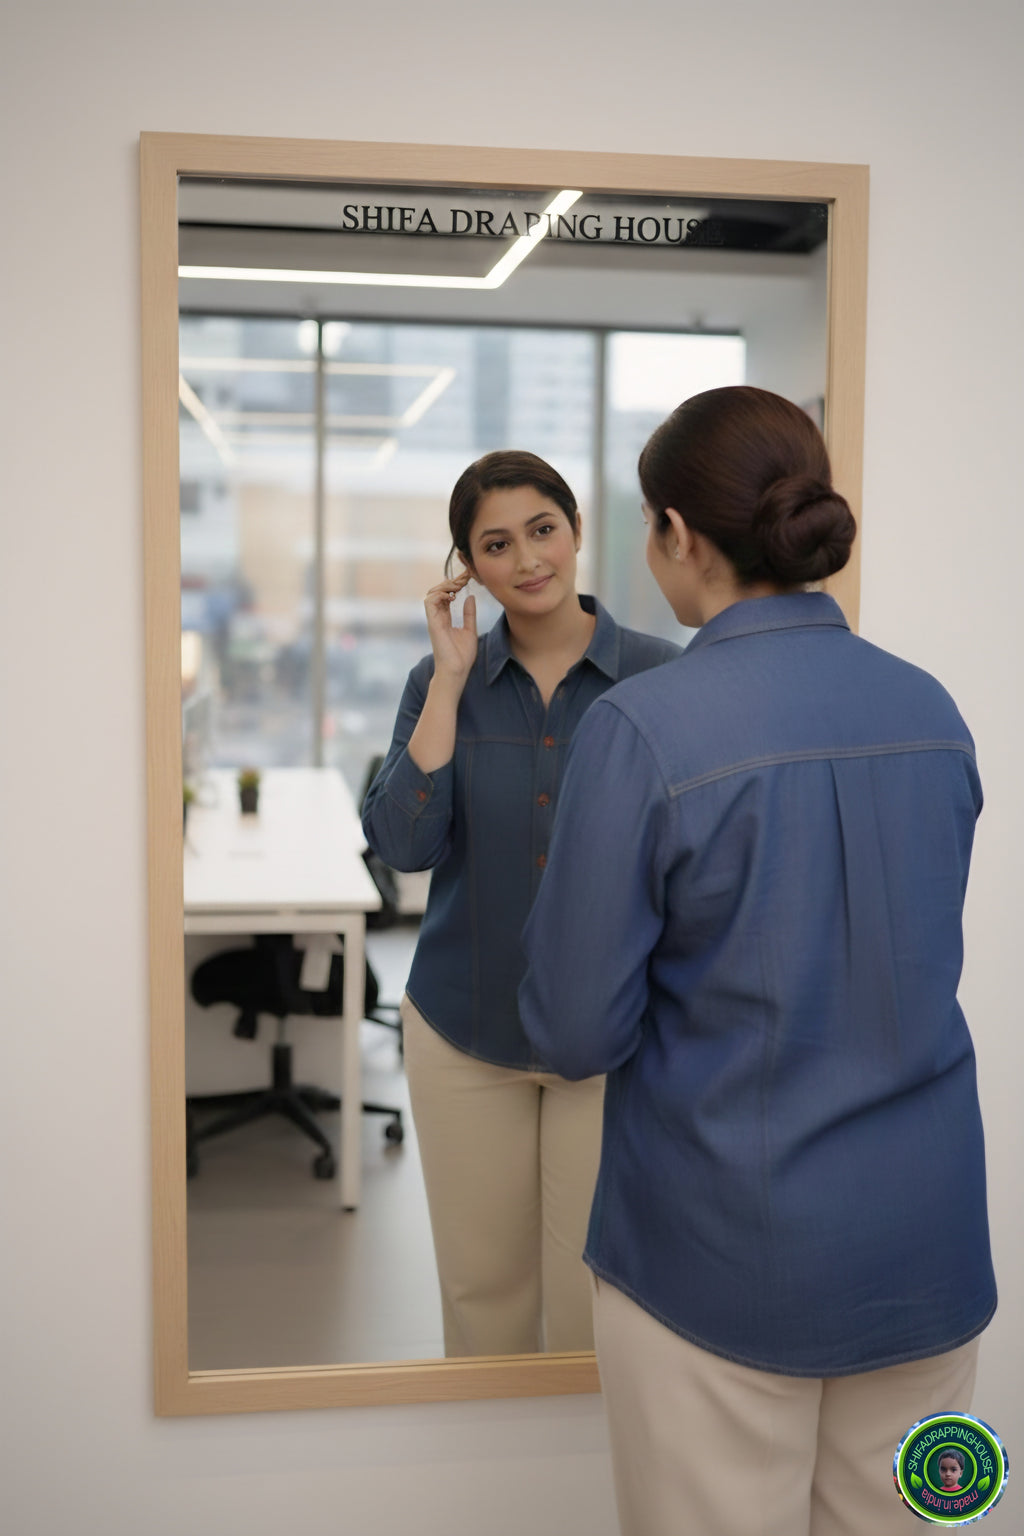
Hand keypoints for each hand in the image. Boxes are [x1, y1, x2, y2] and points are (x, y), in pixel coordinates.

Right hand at [424, 569, 477, 685]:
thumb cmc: (462, 656)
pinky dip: (439, 594)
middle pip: (437, 591)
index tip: (467, 577)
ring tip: (458, 585)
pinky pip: (429, 602)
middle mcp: (437, 617)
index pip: (446, 595)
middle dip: (450, 581)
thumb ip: (469, 614)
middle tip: (464, 577)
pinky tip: (452, 595)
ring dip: (444, 586)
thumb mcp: (470, 630)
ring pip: (431, 594)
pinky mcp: (433, 624)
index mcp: (445, 618)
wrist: (457, 671)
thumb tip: (470, 596)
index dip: (455, 584)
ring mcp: (434, 620)